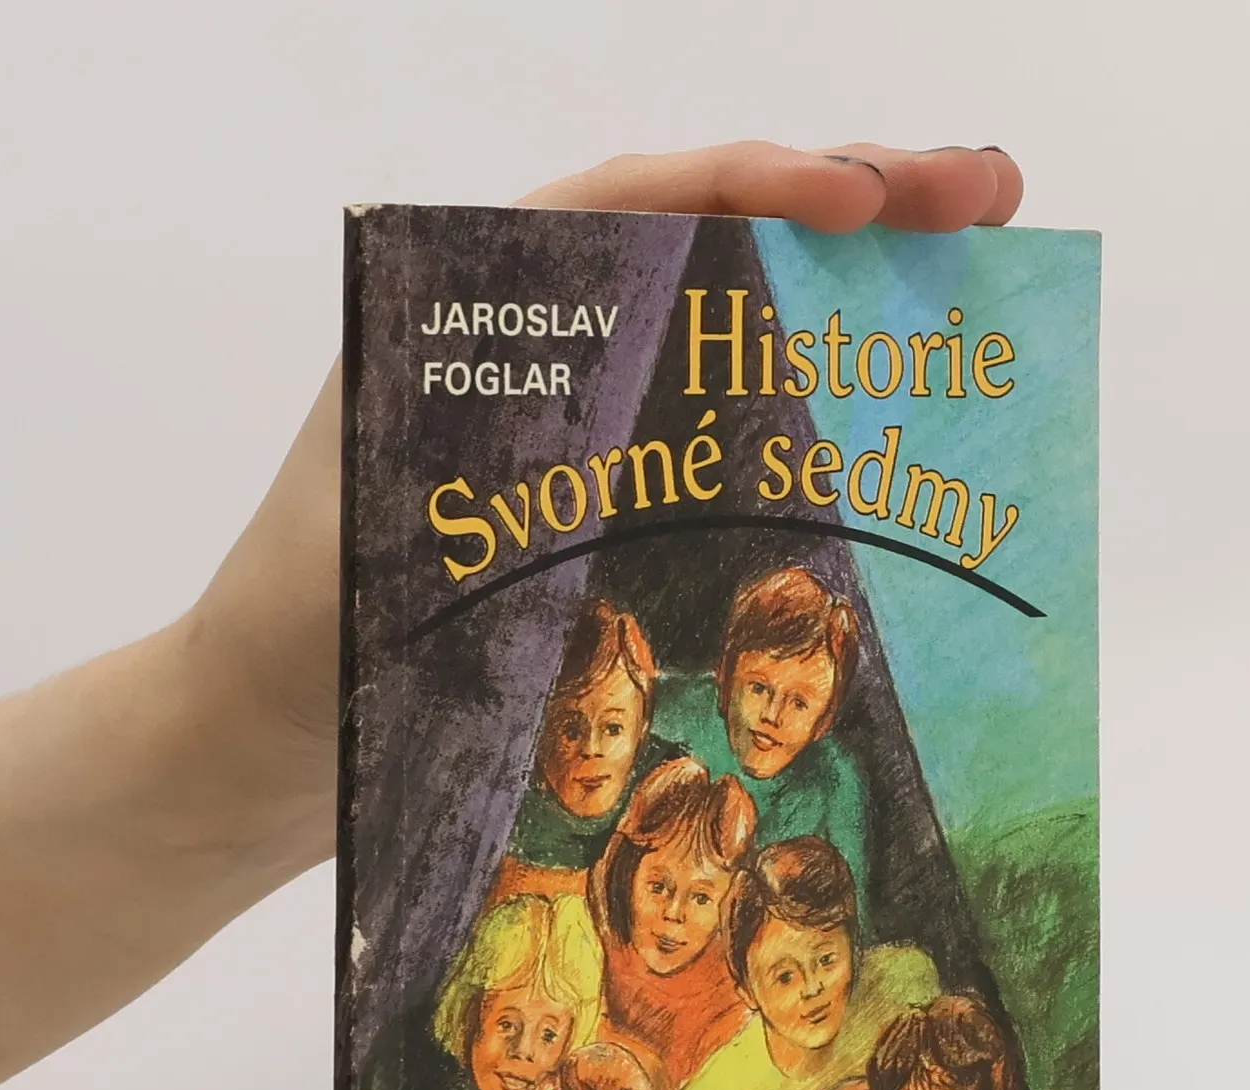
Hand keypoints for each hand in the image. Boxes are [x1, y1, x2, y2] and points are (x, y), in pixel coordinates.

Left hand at [183, 143, 1023, 871]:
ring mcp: (583, 430)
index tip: (863, 195)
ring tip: (985, 273)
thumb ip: (478, 467)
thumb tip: (607, 396)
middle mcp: (539, 348)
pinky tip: (903, 430)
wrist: (262, 750)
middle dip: (853, 205)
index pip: (632, 204)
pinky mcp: (607, 514)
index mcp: (470, 310)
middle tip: (988, 197)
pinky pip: (727, 447)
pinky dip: (818, 427)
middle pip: (711, 244)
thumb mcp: (376, 542)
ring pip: (737, 336)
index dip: (757, 180)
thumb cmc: (296, 644)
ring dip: (857, 305)